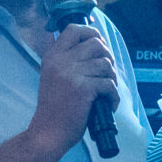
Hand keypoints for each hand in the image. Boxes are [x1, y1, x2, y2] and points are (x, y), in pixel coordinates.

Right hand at [31, 25, 117, 153]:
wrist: (48, 133)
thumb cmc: (54, 108)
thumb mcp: (51, 76)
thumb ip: (63, 59)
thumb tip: (80, 40)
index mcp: (52, 56)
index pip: (73, 29)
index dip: (91, 32)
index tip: (99, 45)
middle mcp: (61, 61)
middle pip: (96, 43)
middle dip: (108, 56)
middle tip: (107, 73)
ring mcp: (72, 74)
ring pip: (106, 64)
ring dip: (113, 78)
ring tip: (107, 91)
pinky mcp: (83, 89)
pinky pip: (109, 84)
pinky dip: (113, 96)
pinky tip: (108, 104)